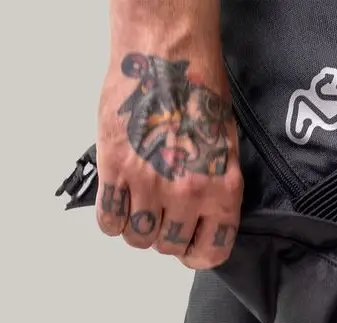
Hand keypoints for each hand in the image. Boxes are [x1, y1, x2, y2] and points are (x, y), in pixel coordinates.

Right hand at [94, 16, 242, 268]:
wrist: (166, 55)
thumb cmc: (200, 93)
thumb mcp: (227, 149)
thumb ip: (217, 192)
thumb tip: (203, 223)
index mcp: (222, 191)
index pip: (209, 252)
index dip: (194, 253)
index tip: (187, 247)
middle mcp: (188, 194)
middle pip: (167, 245)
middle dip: (163, 236)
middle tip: (159, 215)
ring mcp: (149, 183)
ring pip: (137, 236)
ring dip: (136, 227)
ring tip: (137, 205)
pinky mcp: (116, 168)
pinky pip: (108, 219)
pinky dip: (111, 218)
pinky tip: (117, 201)